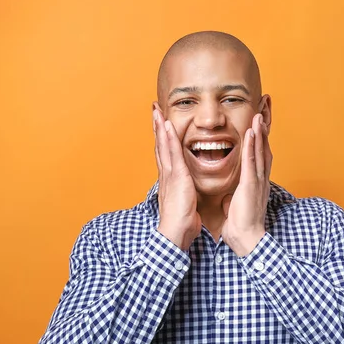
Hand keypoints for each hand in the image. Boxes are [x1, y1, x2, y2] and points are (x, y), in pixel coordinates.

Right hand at [153, 108, 201, 249]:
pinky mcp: (176, 176)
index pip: (165, 155)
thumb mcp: (186, 204)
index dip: (163, 139)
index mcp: (170, 180)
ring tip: (157, 111)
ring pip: (163, 146)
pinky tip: (167, 126)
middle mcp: (167, 174)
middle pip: (160, 146)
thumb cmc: (182, 223)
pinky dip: (169, 138)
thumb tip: (190, 193)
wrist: (176, 232)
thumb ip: (186, 195)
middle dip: (157, 128)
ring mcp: (170, 174)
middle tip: (154, 111)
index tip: (161, 125)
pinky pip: (172, 153)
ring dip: (160, 127)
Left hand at [221, 113, 271, 256]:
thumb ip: (235, 200)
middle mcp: (261, 179)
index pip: (259, 156)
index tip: (258, 124)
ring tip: (259, 115)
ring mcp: (257, 181)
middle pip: (264, 148)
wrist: (247, 239)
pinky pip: (252, 161)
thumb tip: (229, 199)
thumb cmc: (242, 226)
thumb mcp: (236, 208)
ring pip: (260, 151)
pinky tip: (251, 132)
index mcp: (256, 183)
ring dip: (259, 132)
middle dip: (264, 130)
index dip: (260, 139)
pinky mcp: (251, 185)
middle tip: (264, 112)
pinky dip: (252, 145)